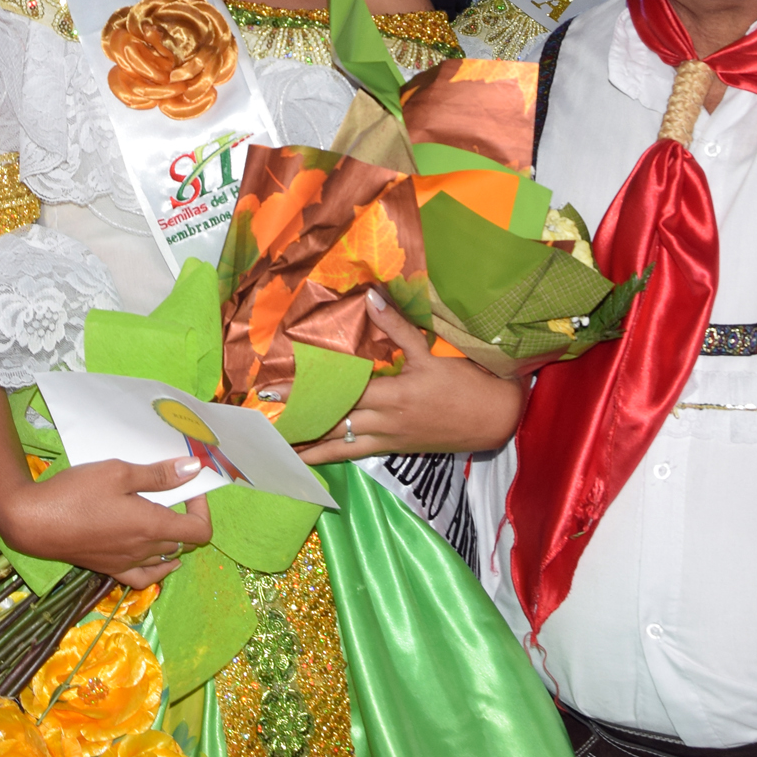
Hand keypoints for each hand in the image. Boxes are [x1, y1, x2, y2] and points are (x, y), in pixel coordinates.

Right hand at [0, 458, 212, 589]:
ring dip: (174, 540)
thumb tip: (194, 469)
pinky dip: (158, 569)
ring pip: (166, 559)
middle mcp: (144, 551)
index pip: (199, 530)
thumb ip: (159, 475)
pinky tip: (157, 558)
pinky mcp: (109, 569)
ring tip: (164, 517)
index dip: (203, 508)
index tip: (190, 487)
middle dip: (187, 517)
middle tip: (174, 492)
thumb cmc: (76, 493)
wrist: (34, 522)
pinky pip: (144, 577)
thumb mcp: (119, 472)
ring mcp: (126, 563)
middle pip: (184, 542)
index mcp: (152, 526)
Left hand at [294, 303, 524, 464]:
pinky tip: (314, 459)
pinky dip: (332, 455)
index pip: (337, 392)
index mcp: (390, 395)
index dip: (304, 392)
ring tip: (277, 451)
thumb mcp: (430, 354)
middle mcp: (383, 421)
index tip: (272, 391)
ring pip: (340, 445)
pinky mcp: (396, 448)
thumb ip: (396, 327)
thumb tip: (370, 297)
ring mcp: (388, 438)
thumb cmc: (463, 383)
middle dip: (296, 423)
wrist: (495, 418)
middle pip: (331, 422)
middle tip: (262, 426)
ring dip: (308, 447)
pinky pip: (356, 453)